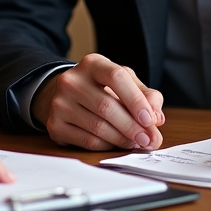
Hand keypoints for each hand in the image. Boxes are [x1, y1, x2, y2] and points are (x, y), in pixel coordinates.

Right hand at [31, 53, 163, 150]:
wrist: (65, 95)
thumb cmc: (101, 88)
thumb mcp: (124, 82)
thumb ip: (145, 95)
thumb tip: (156, 117)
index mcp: (92, 64)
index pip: (116, 77)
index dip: (136, 100)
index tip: (150, 120)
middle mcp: (71, 80)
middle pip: (106, 106)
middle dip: (132, 127)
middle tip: (149, 140)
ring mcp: (59, 103)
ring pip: (98, 127)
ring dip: (122, 139)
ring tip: (136, 143)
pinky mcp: (55, 125)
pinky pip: (87, 141)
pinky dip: (107, 146)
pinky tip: (117, 145)